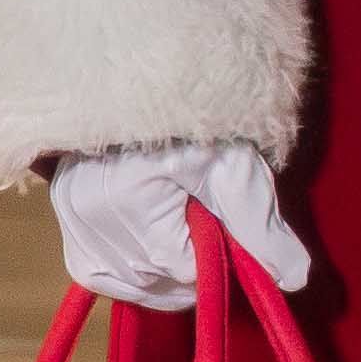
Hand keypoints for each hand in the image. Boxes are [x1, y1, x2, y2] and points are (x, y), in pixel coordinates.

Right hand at [44, 142, 310, 312]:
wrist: (148, 80)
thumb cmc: (196, 120)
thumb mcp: (236, 166)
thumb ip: (261, 225)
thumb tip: (296, 279)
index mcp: (124, 199)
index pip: (182, 270)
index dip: (218, 258)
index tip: (230, 229)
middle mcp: (85, 214)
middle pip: (152, 280)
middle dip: (190, 264)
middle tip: (207, 220)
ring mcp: (68, 216)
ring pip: (126, 282)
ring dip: (161, 271)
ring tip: (183, 228)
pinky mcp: (64, 216)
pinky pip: (98, 272)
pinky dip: (130, 270)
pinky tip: (155, 248)